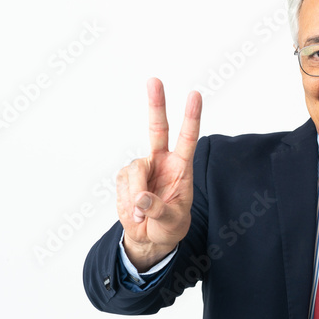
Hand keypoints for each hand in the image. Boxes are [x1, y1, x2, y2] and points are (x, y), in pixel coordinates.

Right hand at [116, 77, 200, 270]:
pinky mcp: (126, 178)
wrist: (149, 238)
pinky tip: (134, 213)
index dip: (191, 117)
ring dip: (136, 194)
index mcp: (181, 167)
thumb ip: (159, 210)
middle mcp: (161, 162)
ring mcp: (142, 168)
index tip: (194, 95)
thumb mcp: (172, 223)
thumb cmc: (169, 227)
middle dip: (156, 104)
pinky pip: (123, 184)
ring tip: (142, 215)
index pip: (187, 138)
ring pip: (135, 170)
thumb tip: (142, 198)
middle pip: (157, 128)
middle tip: (154, 80)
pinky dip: (127, 202)